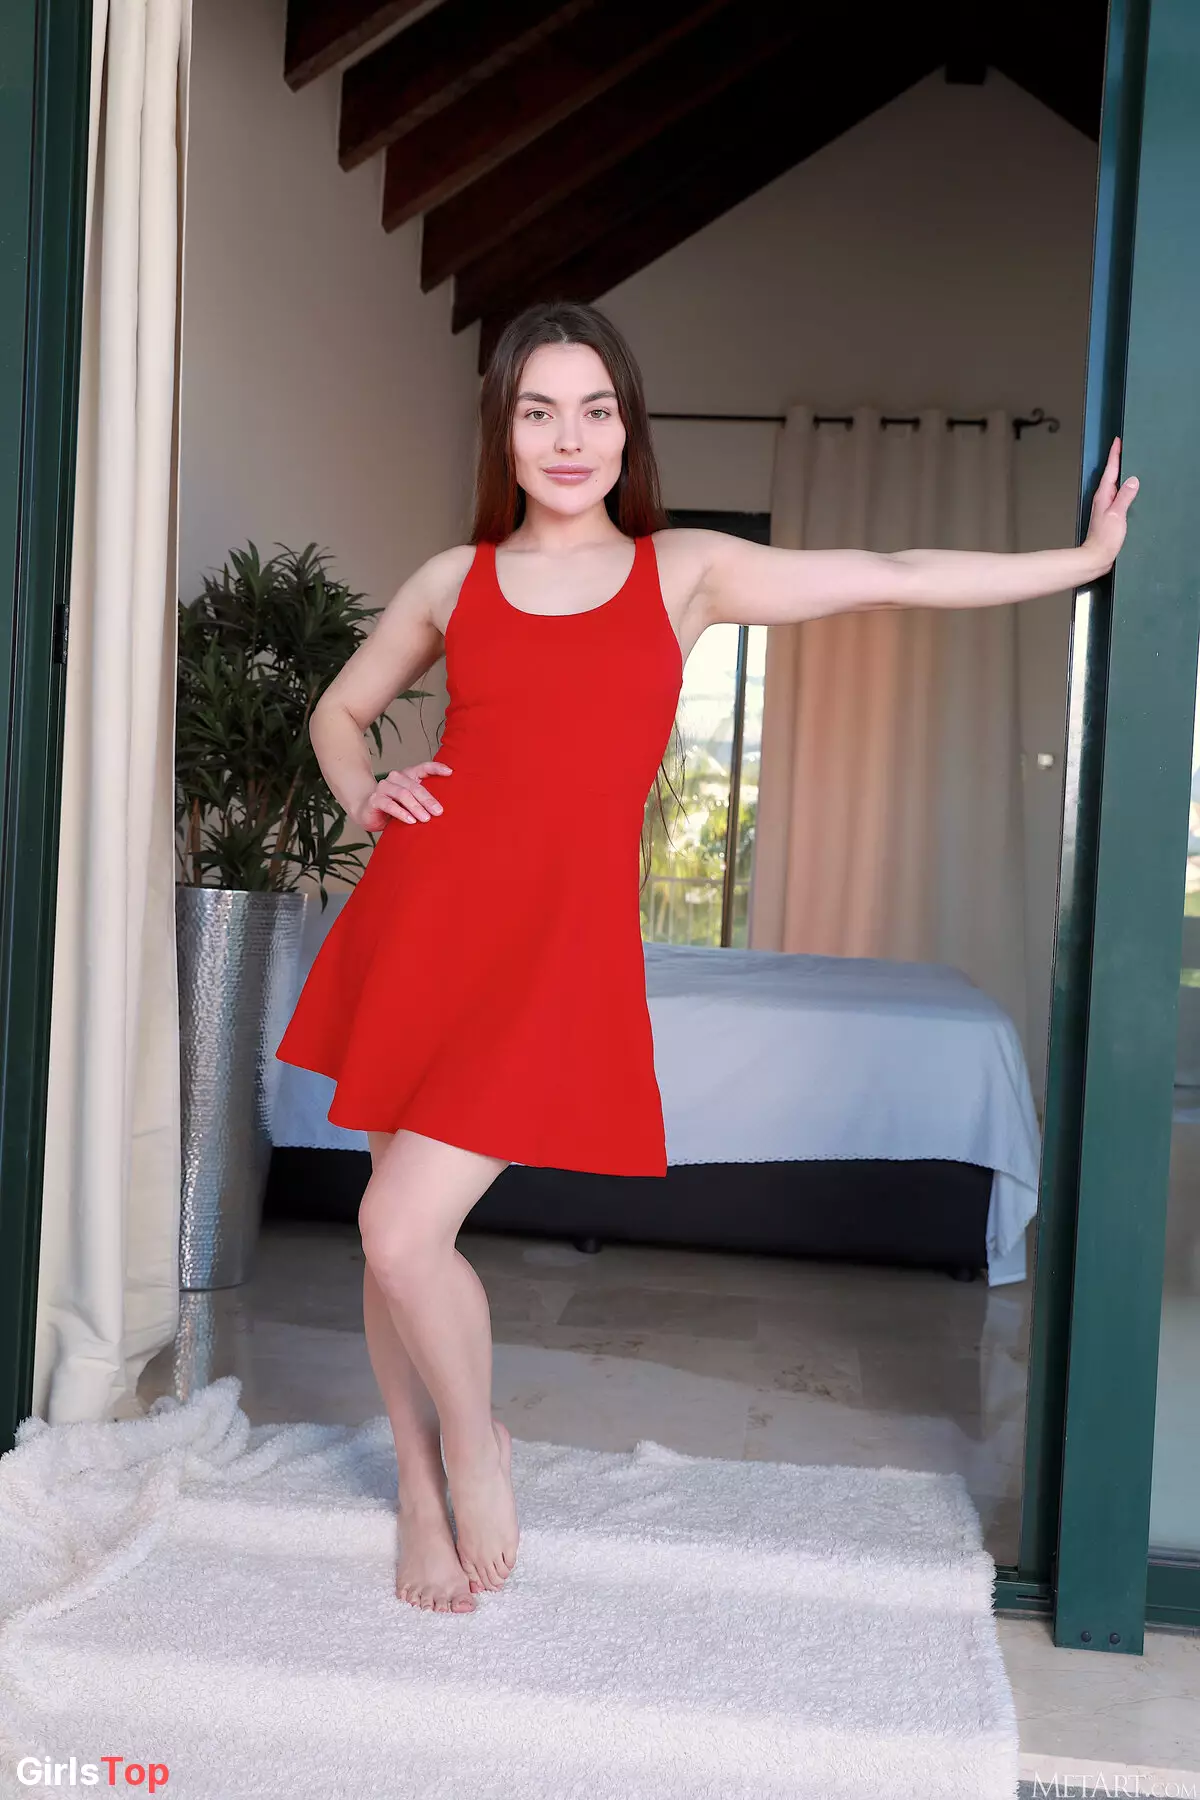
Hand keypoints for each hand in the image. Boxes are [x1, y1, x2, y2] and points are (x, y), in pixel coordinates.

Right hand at [353, 760, 452, 829]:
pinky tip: (410, 821)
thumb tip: (443, 810)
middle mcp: (395, 778)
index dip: (436, 768)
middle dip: (428, 799)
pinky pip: (389, 805)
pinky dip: (401, 813)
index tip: (450, 772)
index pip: (423, 768)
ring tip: (426, 819)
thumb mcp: (410, 803)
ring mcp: (383, 787)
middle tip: (438, 812)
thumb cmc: (393, 807)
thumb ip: (422, 801)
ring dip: (416, 807)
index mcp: (407, 776)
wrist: (366, 811)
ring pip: (403, 794)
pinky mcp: (375, 799)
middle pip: (414, 786)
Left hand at [1083, 435, 1138, 575]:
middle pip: (1112, 474)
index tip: (1117, 441)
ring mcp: (1105, 506)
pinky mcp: (1109, 514)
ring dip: (1120, 473)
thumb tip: (1132, 479)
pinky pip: (1117, 495)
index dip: (1114, 455)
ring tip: (1128, 462)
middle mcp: (1103, 498)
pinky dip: (1123, 488)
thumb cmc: (1105, 538)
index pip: (1110, 470)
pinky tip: (1128, 489)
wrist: (1096, 556)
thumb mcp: (1117, 514)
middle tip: (1124, 446)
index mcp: (1104, 495)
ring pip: (1114, 484)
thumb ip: (1125, 496)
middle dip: (1117, 460)